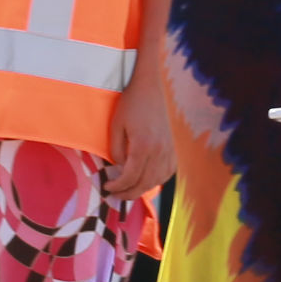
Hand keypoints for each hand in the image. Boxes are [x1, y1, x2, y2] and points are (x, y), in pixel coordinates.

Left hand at [102, 77, 174, 198]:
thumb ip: (116, 151)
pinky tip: (148, 179)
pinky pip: (168, 170)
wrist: (150, 86)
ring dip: (143, 188)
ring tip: (129, 189)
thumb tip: (120, 168)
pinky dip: (158, 179)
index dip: (117, 187)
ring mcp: (169, 147)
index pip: (131, 177)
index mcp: (143, 145)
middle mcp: (160, 149)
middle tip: (115, 195)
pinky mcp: (173, 145)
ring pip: (158, 179)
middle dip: (128, 193)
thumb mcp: (116, 126)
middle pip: (145, 182)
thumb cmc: (130, 104)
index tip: (107, 187)